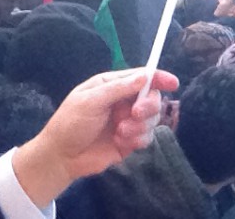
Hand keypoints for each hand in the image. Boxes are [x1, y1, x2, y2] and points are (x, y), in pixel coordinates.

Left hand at [13, 69, 178, 207]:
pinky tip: (120, 143)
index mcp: (112, 85)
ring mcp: (127, 121)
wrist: (61, 157)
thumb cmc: (70, 122)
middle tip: (135, 114)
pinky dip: (137, 140)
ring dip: (139, 127)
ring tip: (120, 133)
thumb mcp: (91, 101)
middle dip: (148, 107)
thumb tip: (144, 77)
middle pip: (151, 98)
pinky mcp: (130, 141)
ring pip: (151, 120)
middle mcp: (122, 101)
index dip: (158, 78)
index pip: (141, 77)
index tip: (173, 83)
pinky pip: (147, 137)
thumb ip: (118, 89)